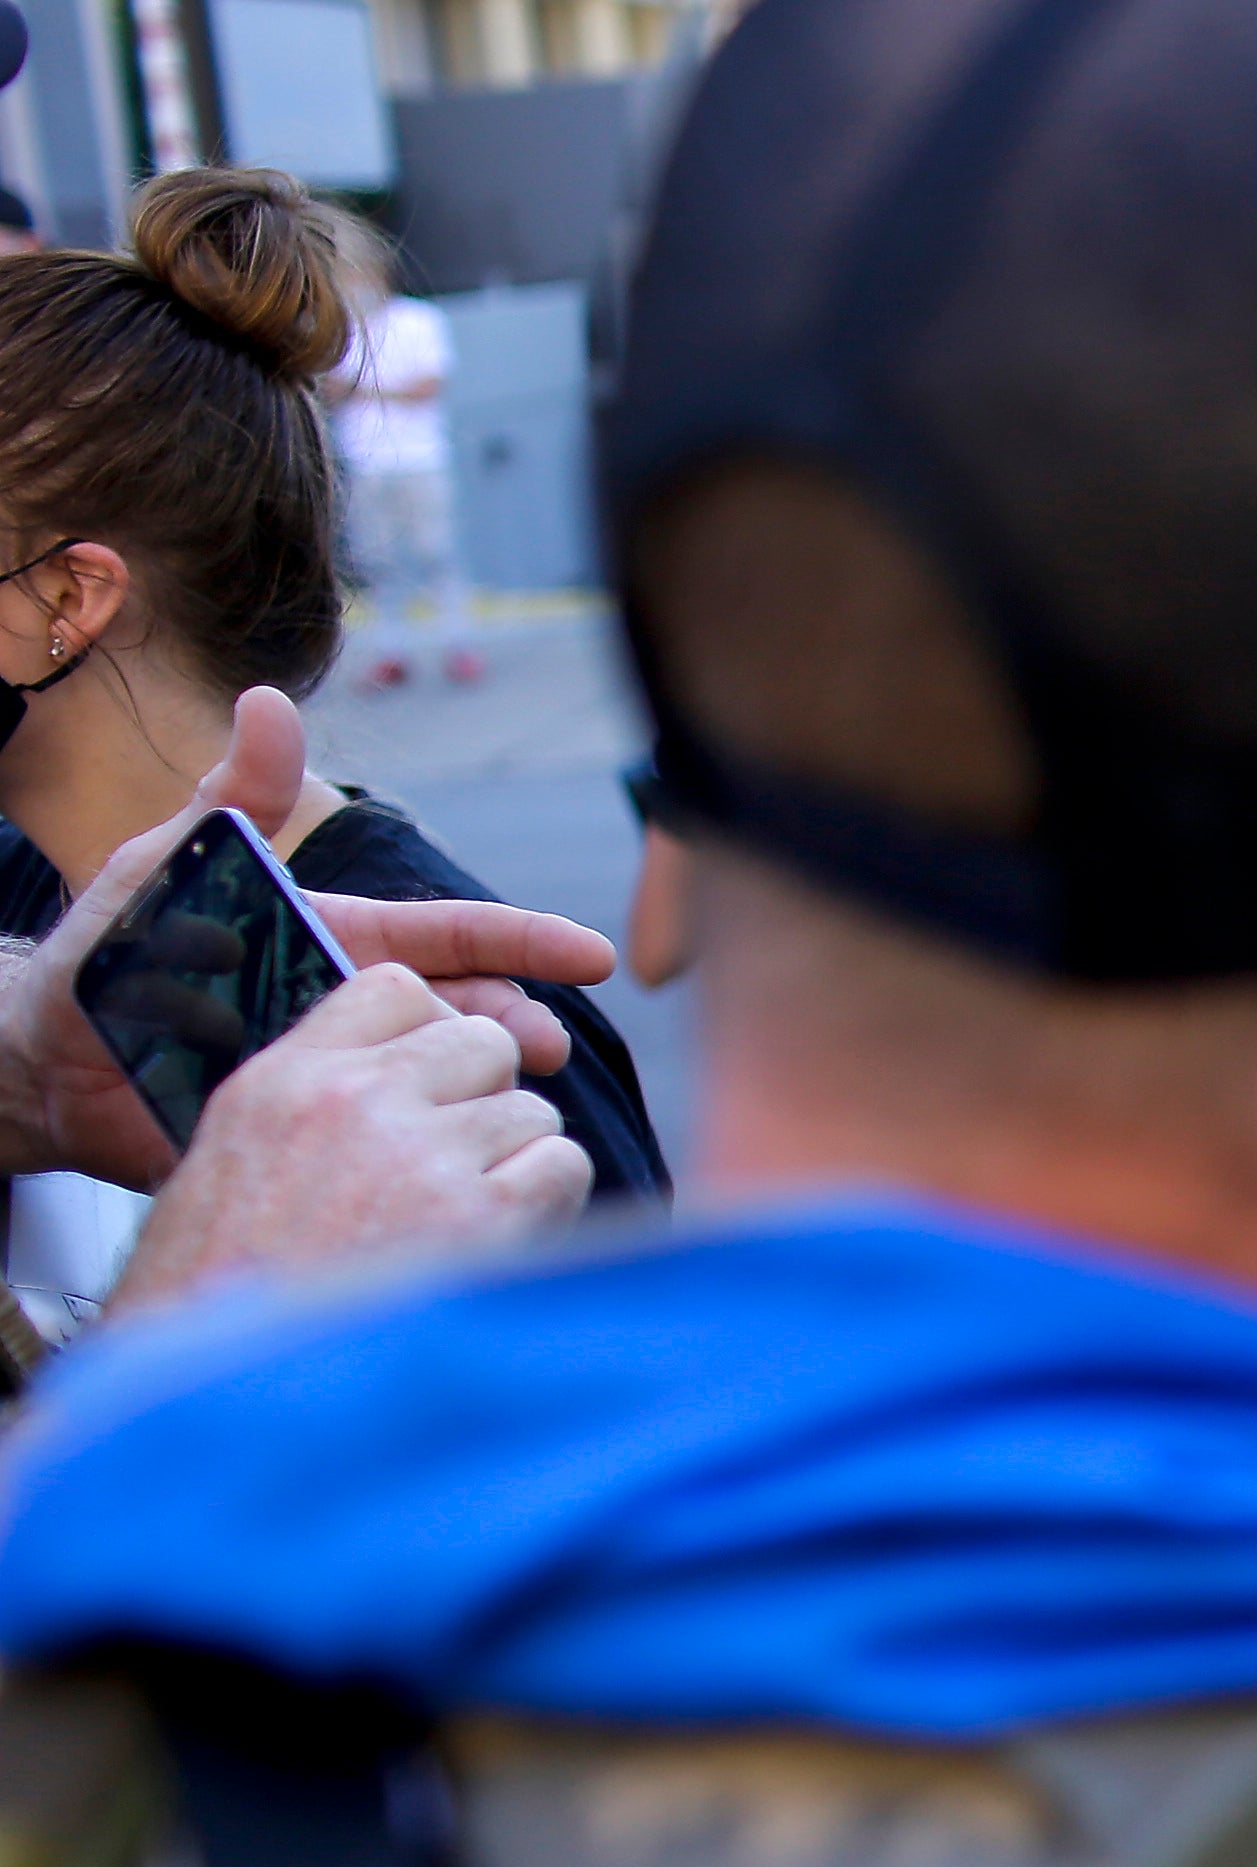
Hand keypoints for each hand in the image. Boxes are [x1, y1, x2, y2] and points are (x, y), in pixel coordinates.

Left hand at [0, 688, 612, 1184]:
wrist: (39, 1063)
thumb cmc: (106, 954)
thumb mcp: (167, 863)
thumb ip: (229, 795)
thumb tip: (270, 700)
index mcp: (343, 946)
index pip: (451, 939)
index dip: (525, 943)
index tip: (591, 955)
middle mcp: (357, 1011)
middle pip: (464, 1015)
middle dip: (517, 1025)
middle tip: (540, 1046)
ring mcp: (343, 1074)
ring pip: (437, 1083)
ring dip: (479, 1093)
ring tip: (500, 1105)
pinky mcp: (313, 1135)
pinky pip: (380, 1143)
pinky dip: (425, 1154)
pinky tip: (447, 1166)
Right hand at [112, 962, 585, 1314]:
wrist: (217, 1395)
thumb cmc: (224, 1293)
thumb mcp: (235, 1164)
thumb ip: (320, 1102)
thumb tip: (420, 1072)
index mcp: (285, 1079)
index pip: (397, 991)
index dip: (433, 1035)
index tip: (435, 1085)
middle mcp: (356, 1101)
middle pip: (483, 1043)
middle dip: (485, 1098)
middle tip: (455, 1167)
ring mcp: (421, 1156)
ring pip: (531, 1108)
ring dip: (515, 1160)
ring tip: (460, 1223)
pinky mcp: (480, 1219)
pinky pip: (563, 1165)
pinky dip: (548, 1203)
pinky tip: (500, 1244)